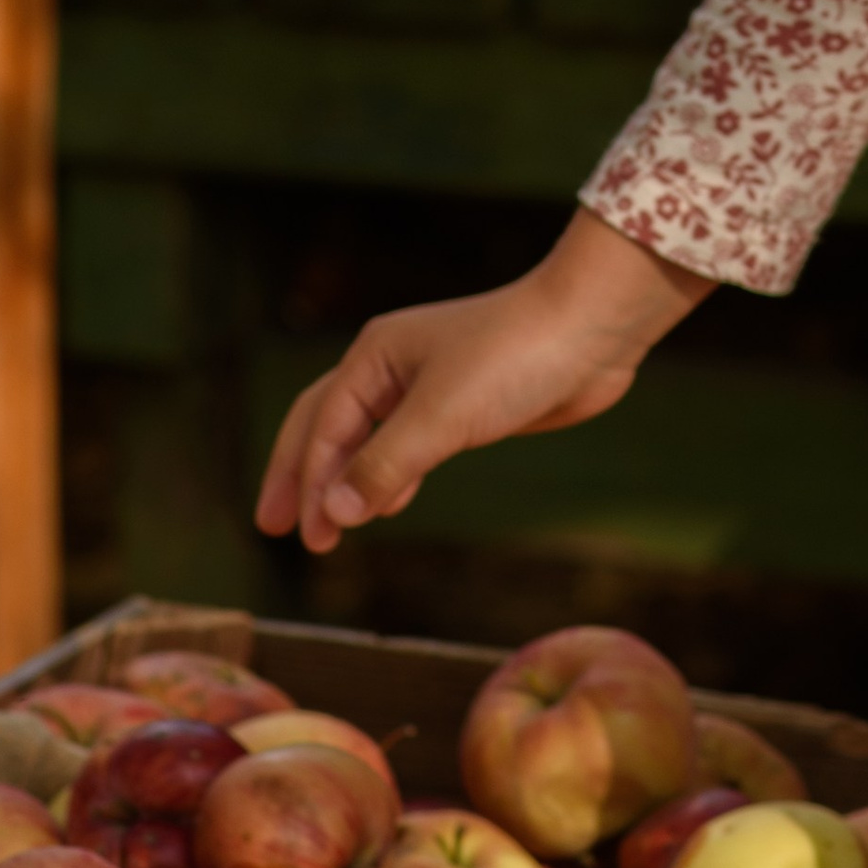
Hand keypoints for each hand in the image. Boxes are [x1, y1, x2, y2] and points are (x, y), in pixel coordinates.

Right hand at [255, 209, 713, 555]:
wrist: (592, 329)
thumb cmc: (515, 356)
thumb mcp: (441, 416)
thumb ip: (385, 466)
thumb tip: (334, 514)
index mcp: (375, 356)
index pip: (322, 427)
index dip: (307, 484)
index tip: (301, 537)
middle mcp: (393, 368)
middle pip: (327, 426)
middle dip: (301, 477)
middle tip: (275, 527)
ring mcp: (430, 386)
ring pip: (368, 439)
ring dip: (345, 482)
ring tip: (327, 529)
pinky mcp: (466, 406)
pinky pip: (408, 446)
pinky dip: (390, 477)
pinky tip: (388, 504)